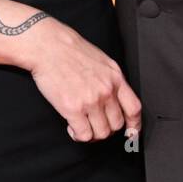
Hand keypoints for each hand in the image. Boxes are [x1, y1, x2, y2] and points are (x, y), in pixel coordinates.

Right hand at [24, 17, 141, 142]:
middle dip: (106, 129)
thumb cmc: (70, 50)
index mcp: (115, 77)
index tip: (130, 133)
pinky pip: (84, 134)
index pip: (134, 109)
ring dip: (92, 134)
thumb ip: (110, 80)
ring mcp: (91, 100)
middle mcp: (106, 90)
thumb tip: (114, 98)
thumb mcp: (101, 61)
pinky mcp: (73, 108)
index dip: (134, 125)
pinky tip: (72, 126)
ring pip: (101, 133)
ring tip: (82, 125)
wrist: (48, 46)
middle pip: (117, 125)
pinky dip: (78, 135)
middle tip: (94, 125)